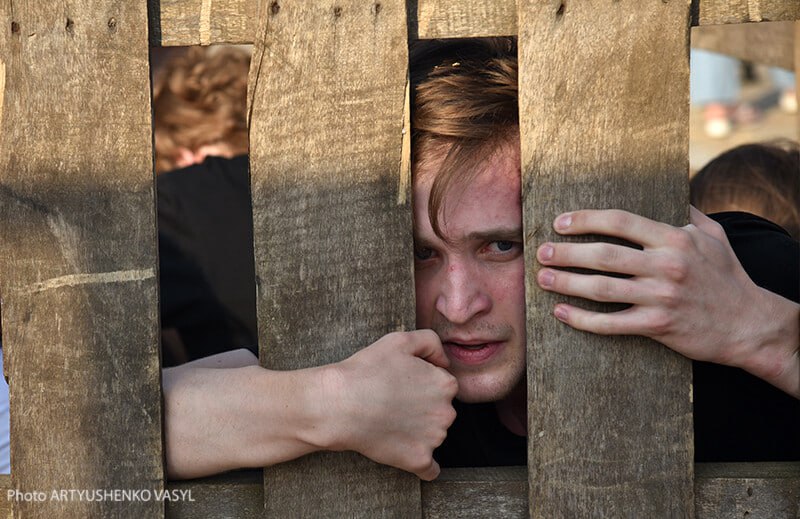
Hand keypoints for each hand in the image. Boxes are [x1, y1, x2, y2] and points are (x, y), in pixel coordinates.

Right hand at [324, 330, 457, 479]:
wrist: (340, 404)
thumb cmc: (367, 370)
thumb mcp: (400, 340)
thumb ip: (430, 342)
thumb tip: (444, 362)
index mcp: (445, 384)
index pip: (443, 386)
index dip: (421, 384)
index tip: (401, 386)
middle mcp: (446, 412)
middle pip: (440, 411)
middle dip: (423, 409)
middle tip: (394, 404)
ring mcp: (434, 439)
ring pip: (433, 436)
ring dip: (418, 432)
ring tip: (389, 422)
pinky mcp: (419, 460)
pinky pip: (430, 469)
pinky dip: (421, 463)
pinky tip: (404, 451)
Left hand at [535, 207, 798, 396]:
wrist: (750, 325)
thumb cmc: (728, 277)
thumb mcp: (714, 236)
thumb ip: (686, 213)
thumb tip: (666, 190)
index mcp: (675, 239)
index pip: (621, 222)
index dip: (586, 220)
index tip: (560, 222)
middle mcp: (666, 266)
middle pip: (604, 255)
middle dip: (567, 253)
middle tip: (542, 253)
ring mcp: (661, 297)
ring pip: (602, 289)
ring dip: (566, 283)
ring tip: (543, 279)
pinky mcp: (657, 326)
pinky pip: (611, 324)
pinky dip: (582, 319)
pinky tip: (561, 313)